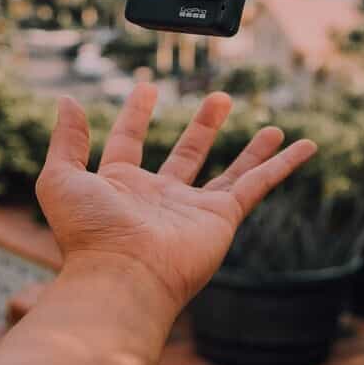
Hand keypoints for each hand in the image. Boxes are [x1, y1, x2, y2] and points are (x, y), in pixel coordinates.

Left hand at [36, 83, 316, 310]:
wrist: (121, 277)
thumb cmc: (88, 234)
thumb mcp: (60, 178)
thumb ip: (66, 140)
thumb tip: (67, 101)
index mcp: (120, 187)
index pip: (129, 141)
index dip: (136, 114)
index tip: (146, 88)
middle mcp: (159, 198)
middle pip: (188, 154)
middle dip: (203, 126)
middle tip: (219, 98)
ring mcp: (193, 209)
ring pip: (229, 171)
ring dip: (250, 148)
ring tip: (272, 125)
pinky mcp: (222, 218)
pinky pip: (258, 184)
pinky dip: (283, 165)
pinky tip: (303, 146)